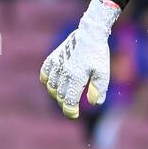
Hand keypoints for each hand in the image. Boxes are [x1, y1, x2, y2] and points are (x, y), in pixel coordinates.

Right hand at [40, 0, 119, 117]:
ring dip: (57, 94)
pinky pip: (44, 75)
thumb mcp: (104, 72)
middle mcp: (63, 71)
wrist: (90, 33)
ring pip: (51, 87)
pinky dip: (48, 82)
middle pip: (59, 96)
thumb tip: (93, 103)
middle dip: (66, 103)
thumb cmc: (98, 54)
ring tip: (67, 95)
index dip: (70, 111)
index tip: (74, 114)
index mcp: (76, 76)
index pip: (69, 101)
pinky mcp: (52, 58)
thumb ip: (99, 89)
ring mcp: (55, 64)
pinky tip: (56, 84)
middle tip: (73, 106)